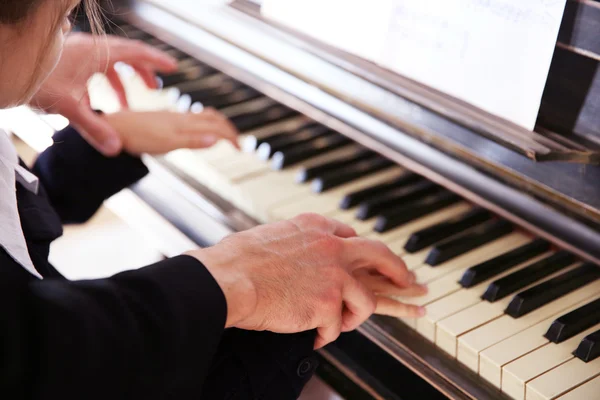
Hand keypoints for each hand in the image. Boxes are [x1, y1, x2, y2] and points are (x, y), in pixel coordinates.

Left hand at [30, 33, 177, 155]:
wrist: (7, 68)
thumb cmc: (37, 81)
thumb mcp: (70, 107)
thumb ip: (95, 129)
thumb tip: (116, 148)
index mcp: (95, 53)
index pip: (135, 53)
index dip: (156, 60)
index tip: (172, 67)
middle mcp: (89, 49)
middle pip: (126, 56)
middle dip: (143, 72)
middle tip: (156, 88)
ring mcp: (78, 52)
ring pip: (111, 62)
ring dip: (124, 81)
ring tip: (131, 103)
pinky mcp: (69, 59)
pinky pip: (97, 68)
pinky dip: (107, 84)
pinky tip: (105, 104)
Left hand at [102, 108, 238, 154]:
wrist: (114, 128)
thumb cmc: (138, 137)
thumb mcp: (167, 143)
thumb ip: (192, 141)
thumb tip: (217, 140)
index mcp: (185, 123)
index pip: (216, 126)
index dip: (231, 137)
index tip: (241, 149)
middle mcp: (182, 117)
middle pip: (213, 119)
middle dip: (228, 130)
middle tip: (237, 144)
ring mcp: (172, 117)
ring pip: (202, 117)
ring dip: (216, 126)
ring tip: (223, 136)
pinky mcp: (163, 119)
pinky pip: (190, 119)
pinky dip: (202, 125)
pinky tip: (196, 131)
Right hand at [190, 213, 422, 348]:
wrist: (227, 279)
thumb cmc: (238, 261)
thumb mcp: (272, 237)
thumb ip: (295, 243)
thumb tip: (297, 254)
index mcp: (316, 227)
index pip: (352, 237)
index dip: (363, 253)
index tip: (372, 262)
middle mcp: (332, 247)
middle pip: (381, 255)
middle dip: (399, 271)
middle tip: (412, 283)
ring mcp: (334, 275)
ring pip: (366, 300)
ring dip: (353, 317)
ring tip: (337, 325)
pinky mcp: (328, 303)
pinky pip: (337, 327)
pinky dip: (325, 336)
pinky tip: (311, 338)